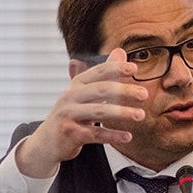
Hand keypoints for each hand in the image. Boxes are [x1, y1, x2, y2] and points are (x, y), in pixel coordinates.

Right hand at [15, 48, 147, 177]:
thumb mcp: (84, 92)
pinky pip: (96, 134)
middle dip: (124, 91)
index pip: (98, 72)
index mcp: (77, 84)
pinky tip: (128, 137)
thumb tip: (120, 52)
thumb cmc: (71, 114)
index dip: (116, 68)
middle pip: (101, 90)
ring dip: (122, 113)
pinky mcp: (70, 133)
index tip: (134, 68)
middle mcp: (71, 96)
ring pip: (99, 111)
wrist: (47, 141)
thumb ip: (104, 74)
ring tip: (140, 115)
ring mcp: (69, 115)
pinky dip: (113, 135)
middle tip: (144, 94)